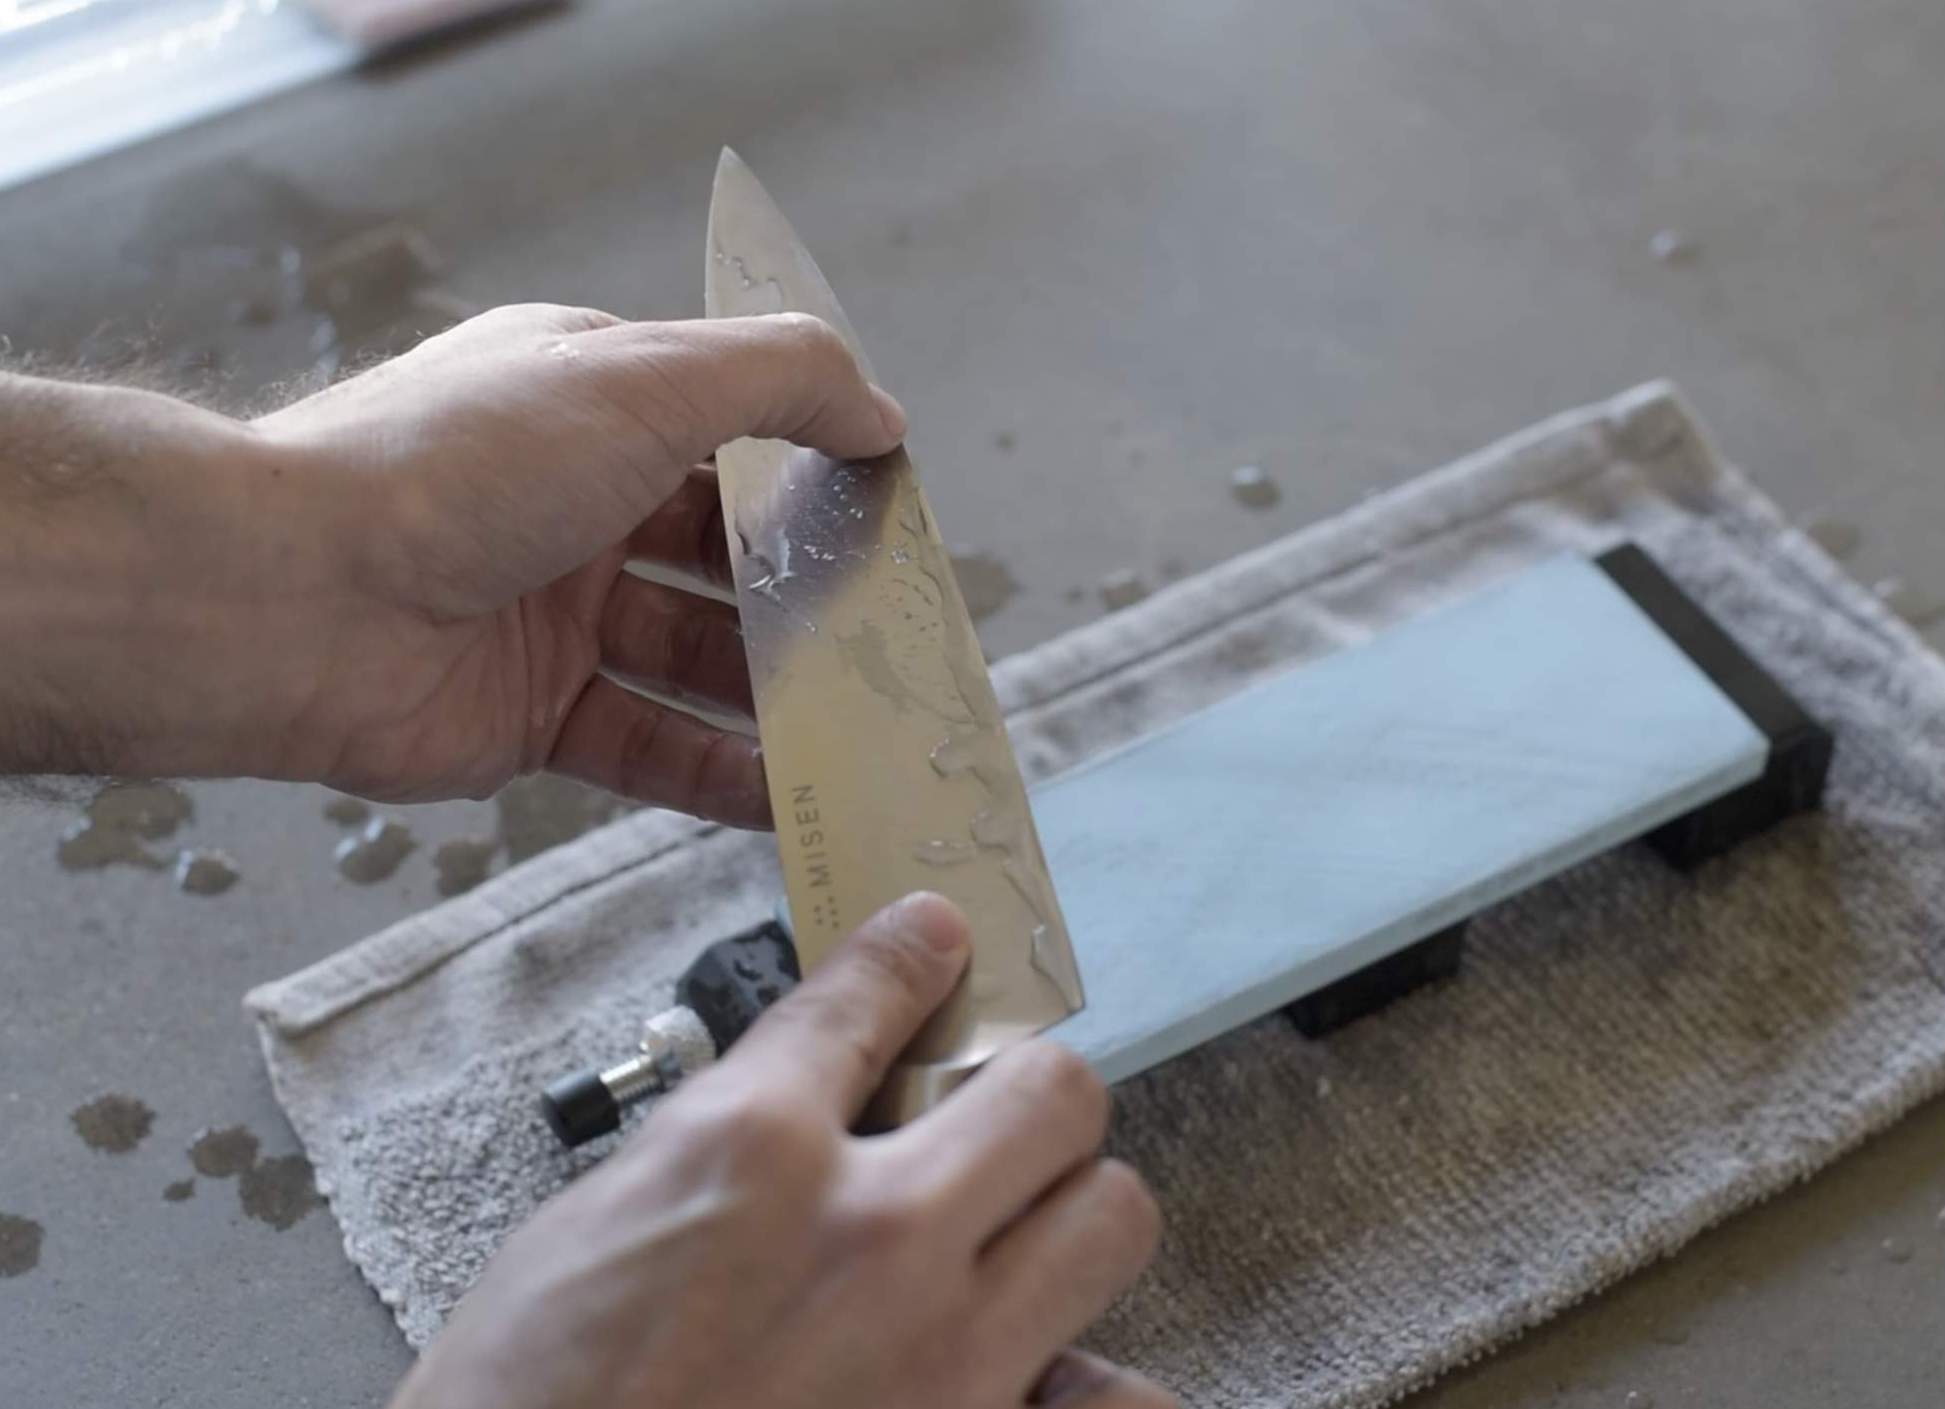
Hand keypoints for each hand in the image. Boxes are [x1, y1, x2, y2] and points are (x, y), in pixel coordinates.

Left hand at [0, 305, 903, 822]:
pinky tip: (794, 796)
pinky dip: (722, 774)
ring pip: (699, 660)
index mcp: (594, 403)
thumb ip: (783, 381)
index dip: (818, 470)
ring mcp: (554, 615)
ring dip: (781, 694)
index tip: (896, 517)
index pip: (735, 431)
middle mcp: (577, 505)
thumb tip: (882, 415)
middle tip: (898, 639)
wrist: (286, 597)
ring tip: (870, 727)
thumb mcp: (644, 377)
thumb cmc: (455, 465)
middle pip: (727, 557)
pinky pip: (650, 747)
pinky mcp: (532, 717)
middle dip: (812, 595)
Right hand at [391, 893, 1171, 1408]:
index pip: (874, 994)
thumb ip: (721, 1148)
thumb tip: (804, 1112)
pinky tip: (1043, 1379)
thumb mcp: (589, 1226)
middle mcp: (872, 1235)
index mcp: (750, 1151)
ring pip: (1112, 1214)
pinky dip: (1094, 1385)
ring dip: (1070, 1214)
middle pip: (1053, 1092)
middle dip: (1025, 1094)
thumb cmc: (529, 1400)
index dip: (913, 955)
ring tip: (1010, 1245)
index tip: (938, 939)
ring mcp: (943, 1356)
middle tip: (986, 1124)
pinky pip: (1122, 1396)